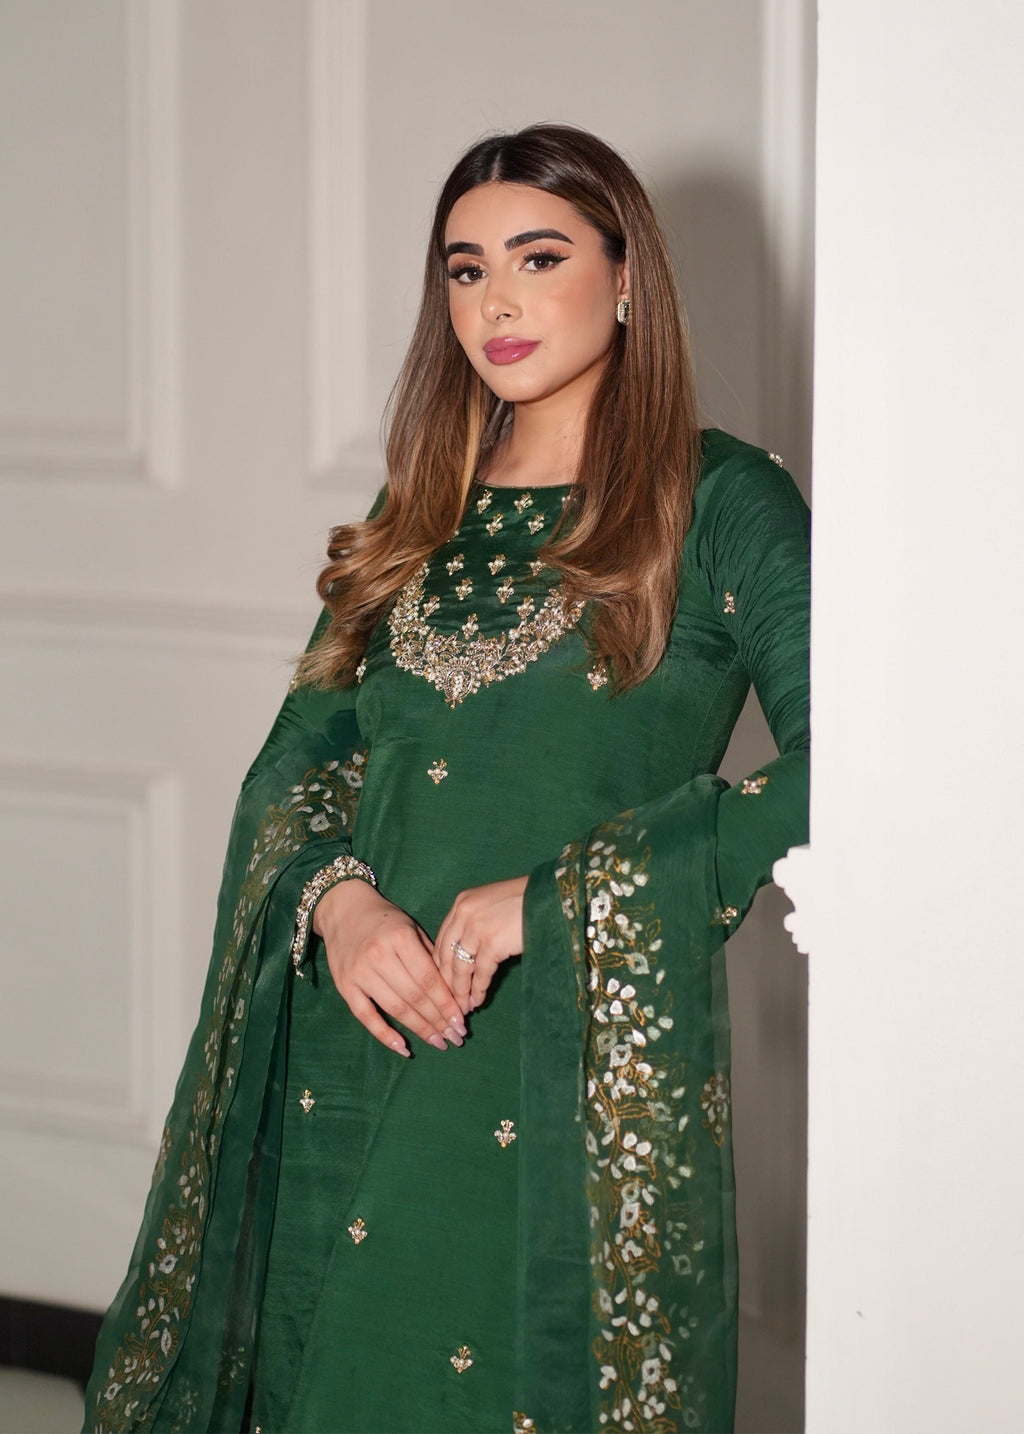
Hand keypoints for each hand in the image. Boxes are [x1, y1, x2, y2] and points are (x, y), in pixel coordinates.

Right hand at [313, 879, 466, 1056]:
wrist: (342, 908)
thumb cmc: (384, 918)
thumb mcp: (411, 927)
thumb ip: (430, 955)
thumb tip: (453, 990)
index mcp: (400, 939)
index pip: (429, 979)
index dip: (447, 1004)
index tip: (462, 1021)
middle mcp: (379, 957)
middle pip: (415, 997)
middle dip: (439, 1020)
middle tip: (456, 1037)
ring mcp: (359, 973)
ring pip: (395, 1008)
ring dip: (420, 1029)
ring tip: (439, 1042)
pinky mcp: (345, 986)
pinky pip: (366, 1016)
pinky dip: (385, 1035)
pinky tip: (404, 1048)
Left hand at [434, 876, 527, 1015]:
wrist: (550, 896)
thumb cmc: (526, 898)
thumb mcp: (493, 904)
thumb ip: (476, 922)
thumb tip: (468, 954)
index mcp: (461, 902)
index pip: (443, 940)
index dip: (442, 965)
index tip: (444, 982)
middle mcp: (463, 914)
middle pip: (447, 956)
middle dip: (448, 982)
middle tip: (451, 1002)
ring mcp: (476, 928)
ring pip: (461, 967)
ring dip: (461, 991)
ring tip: (464, 1007)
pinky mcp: (492, 943)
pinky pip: (481, 972)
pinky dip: (478, 989)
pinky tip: (479, 1000)